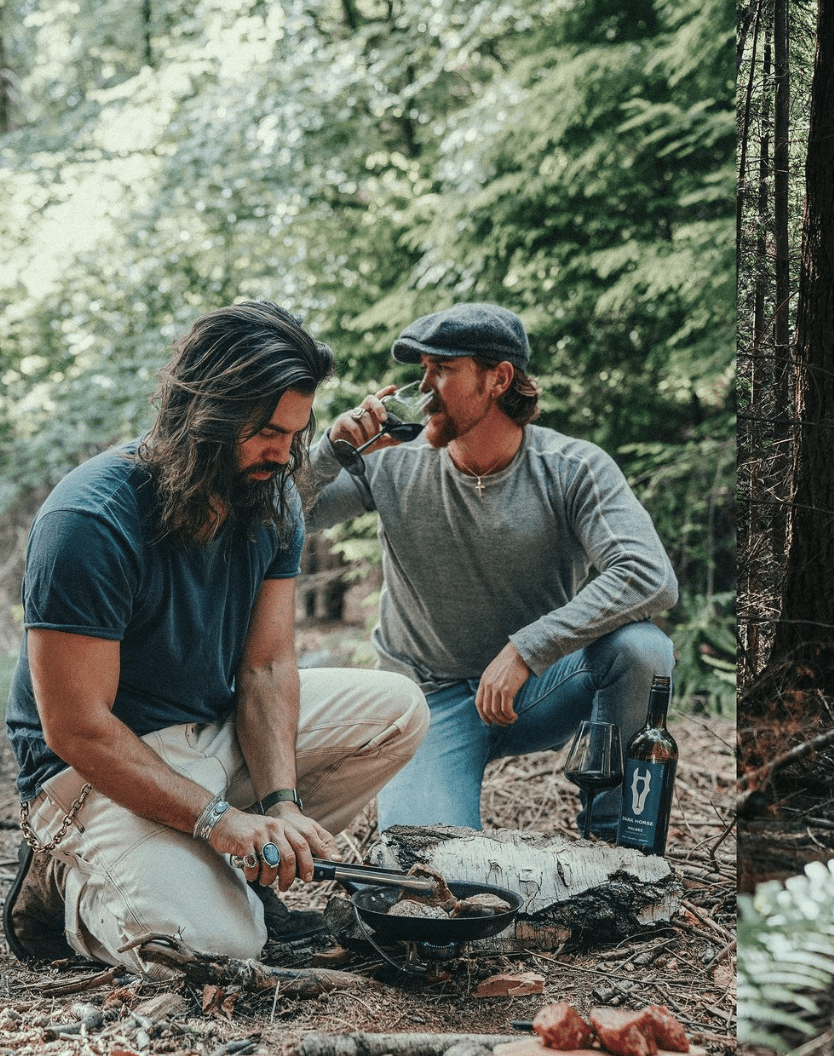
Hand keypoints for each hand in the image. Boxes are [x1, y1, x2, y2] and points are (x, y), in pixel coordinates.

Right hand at [209, 805, 340, 890]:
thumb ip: (285, 846)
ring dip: (269, 878)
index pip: (302, 845)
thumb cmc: (250, 833)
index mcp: (283, 826)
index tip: (308, 878)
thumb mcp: (271, 833)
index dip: (307, 863)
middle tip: (284, 887)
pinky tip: (251, 874)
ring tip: (264, 880)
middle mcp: (273, 828)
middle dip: (288, 877)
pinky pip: (254, 865)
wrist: (224, 822)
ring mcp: (259, 834)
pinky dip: (253, 875)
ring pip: (272, 863)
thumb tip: (300, 870)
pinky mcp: (244, 841)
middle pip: (288, 857)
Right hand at [328, 385, 396, 450]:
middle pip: (370, 399)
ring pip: (364, 416)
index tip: (394, 388)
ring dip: (370, 429)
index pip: (378, 399)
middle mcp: (361, 411)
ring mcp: (351, 415)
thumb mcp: (377, 443)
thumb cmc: (360, 442)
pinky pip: (354, 425)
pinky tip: (361, 443)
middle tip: (384, 419)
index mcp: (370, 413)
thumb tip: (403, 438)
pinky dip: (360, 435)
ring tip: (371, 441)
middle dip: (379, 406)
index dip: (385, 392)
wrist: (341, 452)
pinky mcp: (342, 421)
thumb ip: (388, 440)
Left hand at [475, 643, 530, 726]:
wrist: (519, 652)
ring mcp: (497, 687)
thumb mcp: (495, 670)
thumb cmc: (511, 661)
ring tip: (511, 720)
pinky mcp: (507, 689)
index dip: (483, 715)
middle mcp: (488, 685)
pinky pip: (506, 709)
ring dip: (504, 720)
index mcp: (484, 681)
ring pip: (496, 711)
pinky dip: (510, 716)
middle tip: (503, 724)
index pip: (478, 703)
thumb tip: (494, 695)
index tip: (489, 722)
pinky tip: (515, 716)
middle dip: (495, 720)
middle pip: (487, 710)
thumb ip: (492, 681)